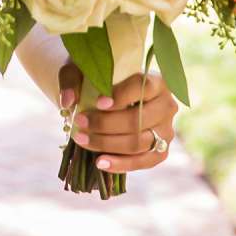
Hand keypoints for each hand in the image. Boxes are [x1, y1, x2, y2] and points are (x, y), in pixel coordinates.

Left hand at [58, 64, 179, 174]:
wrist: (112, 98)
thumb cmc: (100, 81)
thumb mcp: (84, 70)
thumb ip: (72, 79)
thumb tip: (68, 101)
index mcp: (156, 81)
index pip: (142, 87)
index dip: (121, 97)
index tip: (97, 103)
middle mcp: (167, 106)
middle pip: (138, 120)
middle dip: (105, 124)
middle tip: (80, 123)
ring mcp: (166, 130)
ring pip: (139, 143)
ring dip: (107, 144)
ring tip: (82, 140)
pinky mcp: (160, 150)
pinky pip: (144, 162)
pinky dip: (121, 164)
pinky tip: (100, 162)